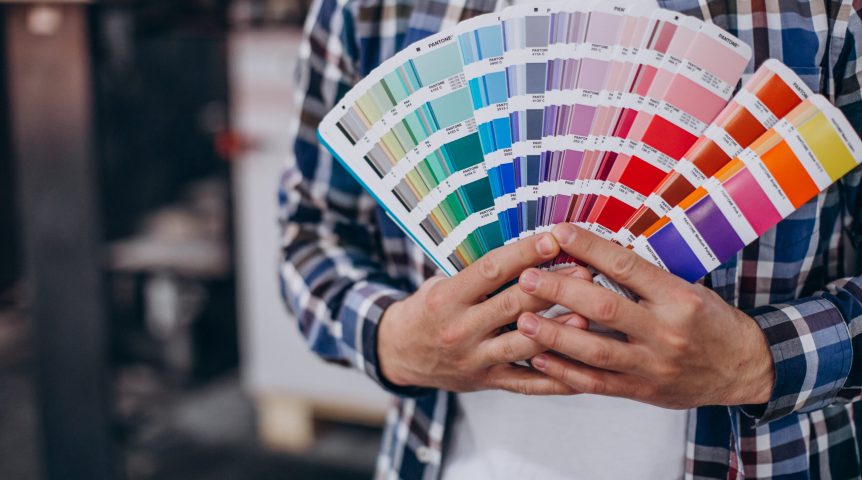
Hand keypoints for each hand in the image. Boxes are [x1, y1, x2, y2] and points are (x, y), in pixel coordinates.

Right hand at [378, 233, 588, 394]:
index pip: (490, 271)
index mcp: (447, 298)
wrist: (398, 353)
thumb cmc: (427, 310)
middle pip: (512, 305)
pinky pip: (527, 382)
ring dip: (558, 329)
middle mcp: (459, 329)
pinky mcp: (487, 381)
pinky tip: (582, 366)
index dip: (524, 254)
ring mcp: (474, 359)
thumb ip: (477, 273)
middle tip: (585, 270)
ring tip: (587, 315)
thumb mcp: (440, 284)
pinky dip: (557, 377)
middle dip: (551, 286)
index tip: (552, 239)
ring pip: (523, 344)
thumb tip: (525, 248)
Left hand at [514, 224, 773, 408]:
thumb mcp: (688, 289)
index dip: (589, 247)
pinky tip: (539, 358)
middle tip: (527, 277)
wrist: (744, 368)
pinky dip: (565, 371)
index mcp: (678, 297)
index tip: (558, 232)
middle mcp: (666, 331)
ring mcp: (653, 364)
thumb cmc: (711, 322)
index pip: (626, 266)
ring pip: (596, 350)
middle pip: (606, 307)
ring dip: (555, 335)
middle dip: (561, 291)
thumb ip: (644, 278)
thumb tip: (594, 251)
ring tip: (522, 320)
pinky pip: (597, 383)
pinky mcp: (643, 390)